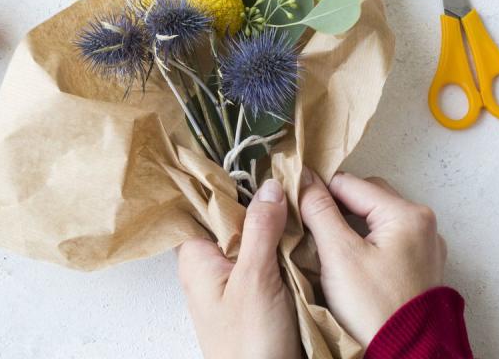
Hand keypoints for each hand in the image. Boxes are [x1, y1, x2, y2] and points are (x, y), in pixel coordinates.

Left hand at [177, 178, 300, 358]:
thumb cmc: (249, 344)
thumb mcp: (254, 279)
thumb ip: (260, 229)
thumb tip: (269, 187)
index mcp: (196, 256)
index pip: (206, 203)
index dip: (231, 182)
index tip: (259, 159)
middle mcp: (211, 265)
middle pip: (235, 218)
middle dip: (261, 202)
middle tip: (290, 179)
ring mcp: (234, 280)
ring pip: (256, 238)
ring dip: (277, 226)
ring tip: (300, 200)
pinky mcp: (256, 294)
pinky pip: (269, 259)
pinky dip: (284, 248)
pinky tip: (302, 236)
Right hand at [299, 170, 446, 347]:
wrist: (404, 356)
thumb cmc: (374, 309)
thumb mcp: (339, 254)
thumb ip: (319, 210)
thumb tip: (303, 178)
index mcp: (407, 214)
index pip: (350, 183)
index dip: (317, 188)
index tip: (292, 197)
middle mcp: (423, 225)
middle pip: (366, 197)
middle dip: (334, 205)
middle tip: (306, 220)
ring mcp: (424, 247)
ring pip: (375, 219)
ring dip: (348, 223)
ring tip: (321, 239)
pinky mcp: (419, 267)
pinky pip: (387, 240)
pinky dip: (364, 241)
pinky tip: (344, 256)